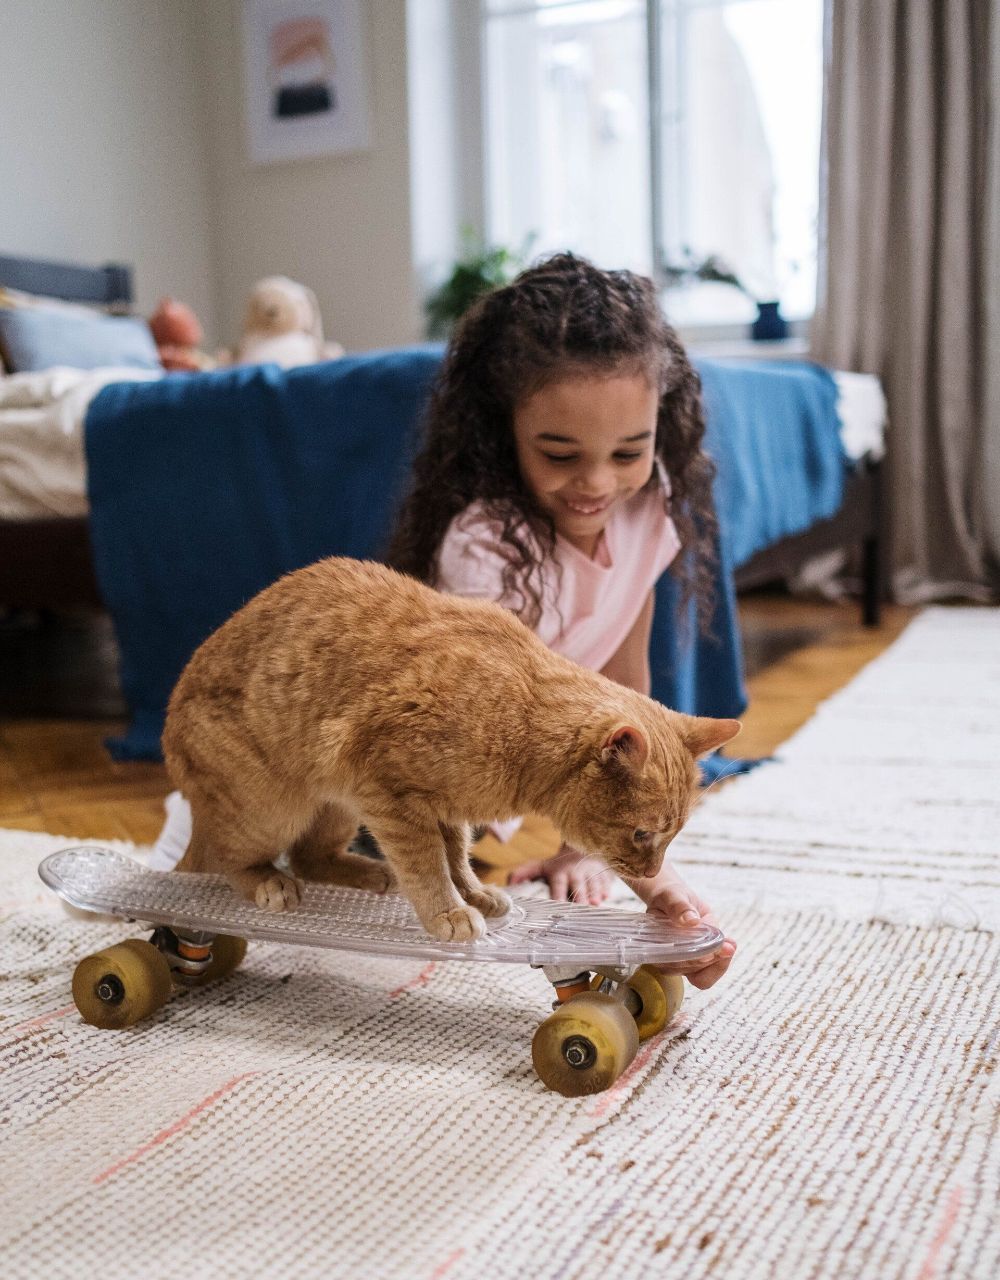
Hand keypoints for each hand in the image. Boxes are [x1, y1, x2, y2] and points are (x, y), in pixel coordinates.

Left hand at [508, 843, 614, 904]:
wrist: (581, 846)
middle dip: (580, 897)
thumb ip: (523, 873)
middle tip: (581, 908)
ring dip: (595, 893)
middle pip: (578, 886)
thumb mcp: (541, 866)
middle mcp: (576, 873)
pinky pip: (607, 882)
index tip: (558, 905)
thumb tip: (508, 884)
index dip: (558, 895)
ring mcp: (592, 873)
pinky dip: (607, 889)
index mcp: (559, 872)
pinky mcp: (605, 874)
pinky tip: (607, 896)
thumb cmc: (559, 864)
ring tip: (596, 902)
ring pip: (594, 885)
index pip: (558, 885)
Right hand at [642, 867, 735, 990]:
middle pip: (691, 969)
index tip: (709, 952)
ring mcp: (684, 962)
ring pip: (703, 974)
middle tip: (727, 945)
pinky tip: (729, 946)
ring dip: (719, 961)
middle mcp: (668, 959)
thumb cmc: (669, 898)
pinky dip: (722, 963)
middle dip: (711, 959)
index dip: (692, 960)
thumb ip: (679, 906)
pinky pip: (709, 973)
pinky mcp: (698, 961)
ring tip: (730, 945)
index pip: (673, 964)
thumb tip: (691, 920)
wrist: (677, 899)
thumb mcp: (672, 896)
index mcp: (656, 946)